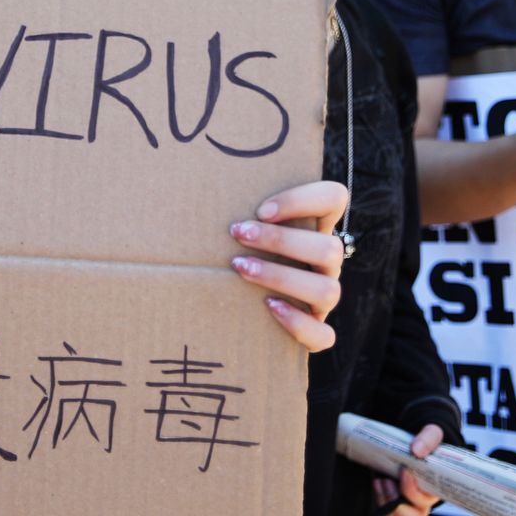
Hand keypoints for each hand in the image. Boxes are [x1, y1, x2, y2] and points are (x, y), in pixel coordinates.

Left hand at [229, 180, 347, 352]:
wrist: (239, 303)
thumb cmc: (235, 245)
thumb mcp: (239, 221)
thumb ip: (228, 201)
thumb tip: (181, 179)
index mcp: (315, 226)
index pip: (334, 197)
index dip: (304, 200)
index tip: (261, 209)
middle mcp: (325, 262)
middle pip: (330, 248)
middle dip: (280, 241)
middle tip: (238, 234)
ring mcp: (323, 297)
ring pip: (328, 290)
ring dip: (282, 277)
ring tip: (240, 268)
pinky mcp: (316, 332)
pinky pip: (323, 336)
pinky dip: (297, 323)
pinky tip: (268, 307)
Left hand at [371, 423, 444, 514]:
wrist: (412, 441)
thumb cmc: (426, 440)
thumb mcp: (432, 433)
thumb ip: (429, 438)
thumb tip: (416, 451)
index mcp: (434, 489)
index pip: (423, 501)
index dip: (412, 492)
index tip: (403, 472)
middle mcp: (421, 501)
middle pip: (409, 514)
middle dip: (394, 498)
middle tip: (387, 479)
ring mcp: (407, 504)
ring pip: (394, 513)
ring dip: (384, 497)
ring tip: (380, 479)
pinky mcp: (393, 503)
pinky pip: (385, 509)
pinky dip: (379, 496)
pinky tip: (377, 482)